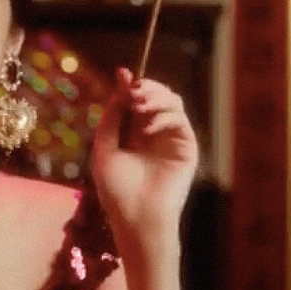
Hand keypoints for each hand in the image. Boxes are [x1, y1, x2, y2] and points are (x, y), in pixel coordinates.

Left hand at [92, 68, 197, 240]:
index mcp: (133, 133)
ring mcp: (171, 139)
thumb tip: (120, 88)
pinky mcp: (187, 147)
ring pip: (172, 102)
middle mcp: (154, 133)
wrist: (136, 216)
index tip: (122, 73)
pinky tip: (148, 128)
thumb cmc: (116, 188)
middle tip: (134, 92)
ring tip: (140, 106)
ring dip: (156, 97)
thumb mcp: (104, 147)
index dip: (130, 85)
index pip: (136, 101)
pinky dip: (164, 116)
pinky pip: (180, 120)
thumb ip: (111, 118)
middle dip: (145, 88)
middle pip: (157, 96)